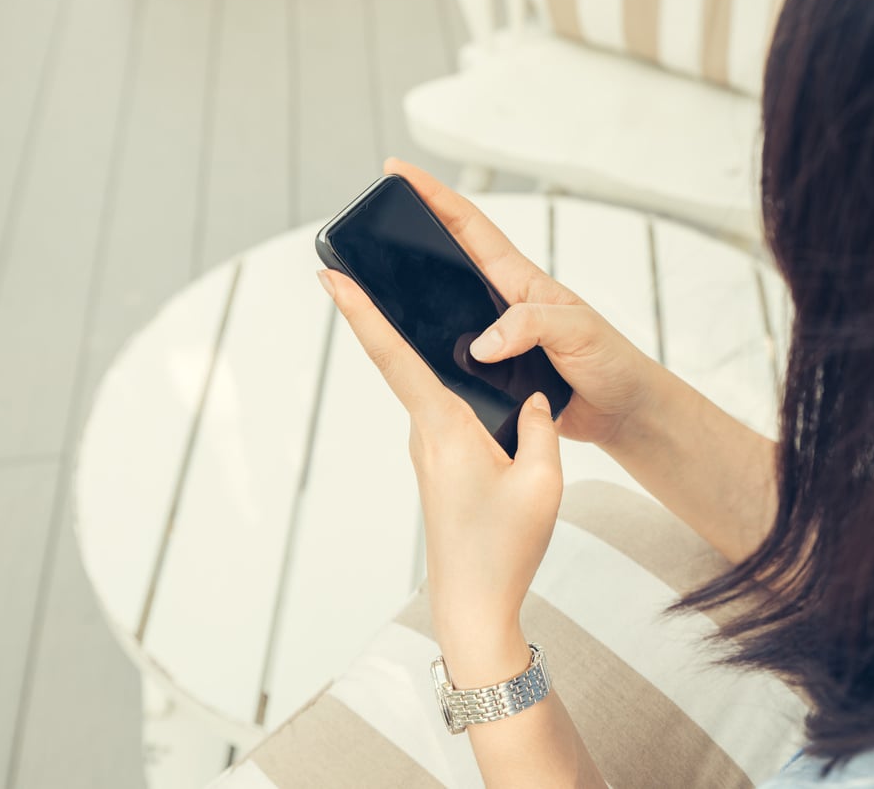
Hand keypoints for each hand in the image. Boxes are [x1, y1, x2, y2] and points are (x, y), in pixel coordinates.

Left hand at [319, 263, 561, 683]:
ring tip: (432, 315)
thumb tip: (536, 398)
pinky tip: (477, 386)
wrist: (474, 605)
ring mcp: (428, 452)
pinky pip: (443, 415)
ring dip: (427, 356)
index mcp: (445, 428)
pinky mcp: (438, 467)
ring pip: (431, 390)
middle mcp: (426, 434)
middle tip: (372, 268)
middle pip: (405, 363)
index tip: (331, 276)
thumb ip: (542, 427)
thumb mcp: (543, 481)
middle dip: (387, 316)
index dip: (361, 313)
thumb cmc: (504, 548)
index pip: (394, 357)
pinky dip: (453, 391)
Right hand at [382, 159, 660, 446]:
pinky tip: (405, 353)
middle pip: (446, 261)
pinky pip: (450, 356)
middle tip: (373, 217)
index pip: (470, 226)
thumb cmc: (611, 362)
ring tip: (373, 282)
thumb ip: (532, 326)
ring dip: (412, 298)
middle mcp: (502, 304)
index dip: (434, 196)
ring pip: (442, 311)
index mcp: (520, 281)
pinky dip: (426, 352)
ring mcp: (496, 338)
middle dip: (408, 234)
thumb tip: (483, 342)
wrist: (623, 411)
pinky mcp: (493, 373)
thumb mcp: (577, 331)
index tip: (400, 171)